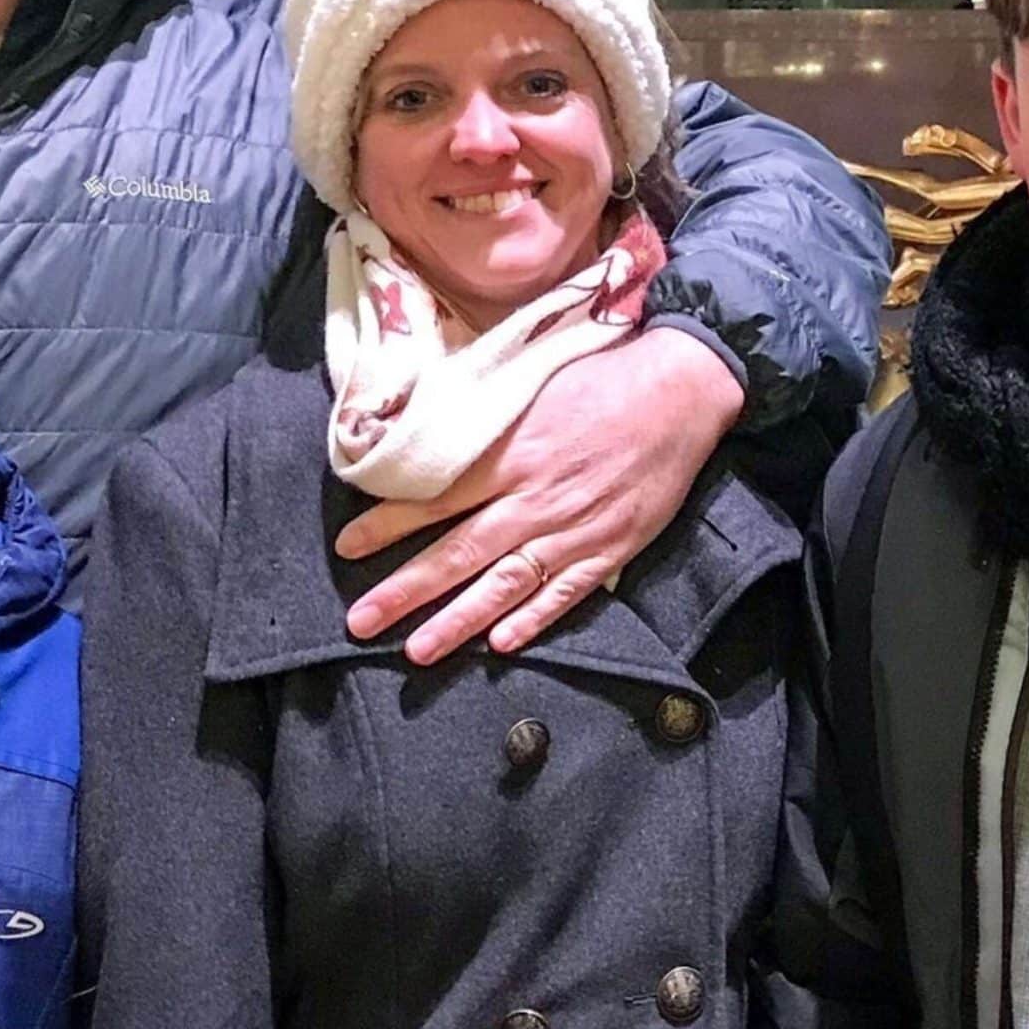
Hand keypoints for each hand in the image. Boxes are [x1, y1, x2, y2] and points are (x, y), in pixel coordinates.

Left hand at [342, 327, 745, 662]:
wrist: (680, 391)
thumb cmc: (602, 377)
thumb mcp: (531, 384)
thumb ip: (483, 417)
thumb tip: (426, 429)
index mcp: (511, 453)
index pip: (436, 498)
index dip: (388, 526)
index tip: (348, 550)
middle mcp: (535, 497)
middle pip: (459, 553)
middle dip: (406, 590)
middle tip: (360, 622)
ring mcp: (574, 528)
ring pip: (505, 584)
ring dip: (458, 621)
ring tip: (417, 650)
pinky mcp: (610, 547)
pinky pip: (566, 593)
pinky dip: (533, 620)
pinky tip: (501, 644)